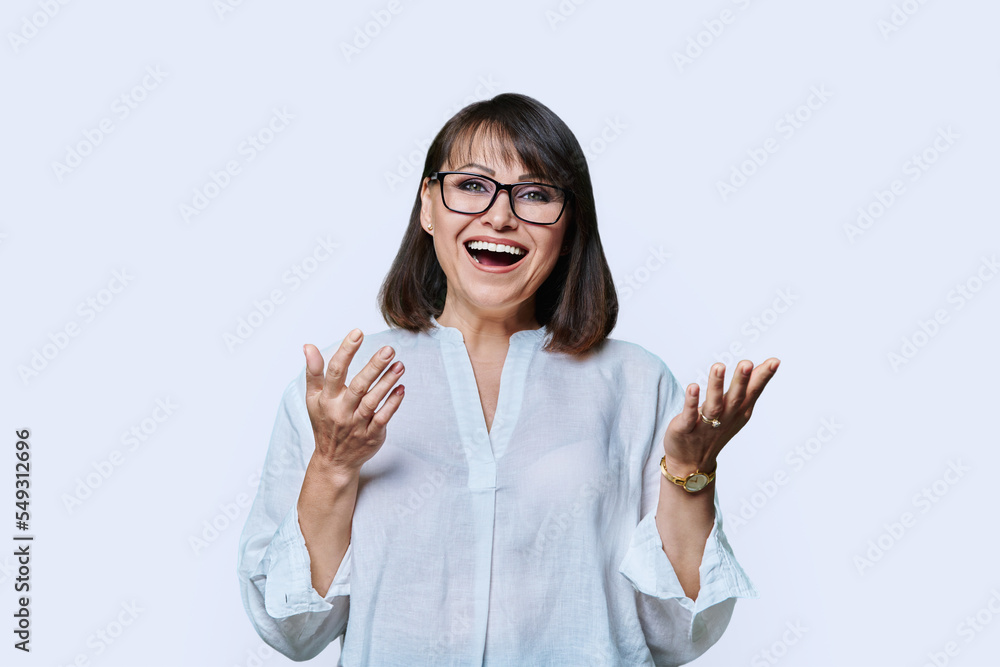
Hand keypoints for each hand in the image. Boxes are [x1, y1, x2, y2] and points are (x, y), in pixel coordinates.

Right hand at [303, 329, 405, 477]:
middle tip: (389, 349)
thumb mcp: (313, 399)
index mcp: (326, 399)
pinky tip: (401, 388)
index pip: (335, 371)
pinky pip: (383, 418)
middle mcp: (341, 411)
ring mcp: (357, 424)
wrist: (333, 461)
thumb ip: (313, 372)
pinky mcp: (371, 436)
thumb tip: (308, 346)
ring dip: (387, 382)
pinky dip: (393, 404)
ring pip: (373, 401)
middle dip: (374, 366)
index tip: (357, 333)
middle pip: (358, 385)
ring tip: (400, 365)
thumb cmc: (324, 423)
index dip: (346, 351)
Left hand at [662, 358, 779, 471]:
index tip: (775, 361)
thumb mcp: (735, 409)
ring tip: (718, 366)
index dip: (763, 377)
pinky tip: (693, 386)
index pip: (753, 392)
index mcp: (738, 412)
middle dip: (741, 380)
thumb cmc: (715, 429)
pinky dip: (691, 402)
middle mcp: (725, 418)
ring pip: (713, 404)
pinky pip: (689, 415)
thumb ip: (748, 386)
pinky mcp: (686, 429)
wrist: (691, 463)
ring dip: (716, 385)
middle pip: (735, 397)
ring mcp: (706, 425)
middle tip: (747, 363)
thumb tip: (766, 363)